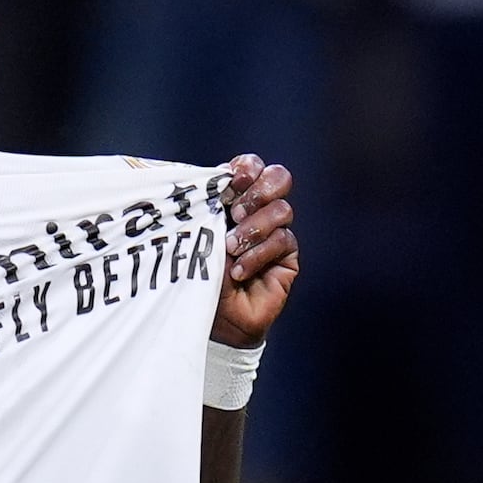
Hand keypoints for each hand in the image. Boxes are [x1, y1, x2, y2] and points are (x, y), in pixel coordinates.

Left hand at [213, 154, 297, 347]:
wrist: (209, 316)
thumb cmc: (194, 272)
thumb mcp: (195, 232)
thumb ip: (206, 203)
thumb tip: (214, 176)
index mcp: (234, 196)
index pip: (252, 166)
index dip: (247, 167)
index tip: (231, 179)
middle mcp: (258, 210)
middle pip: (279, 177)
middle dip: (259, 190)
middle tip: (237, 211)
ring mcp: (275, 232)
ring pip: (282, 210)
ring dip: (254, 228)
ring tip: (230, 248)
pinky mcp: (287, 257)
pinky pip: (283, 241)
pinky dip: (258, 254)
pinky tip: (239, 271)